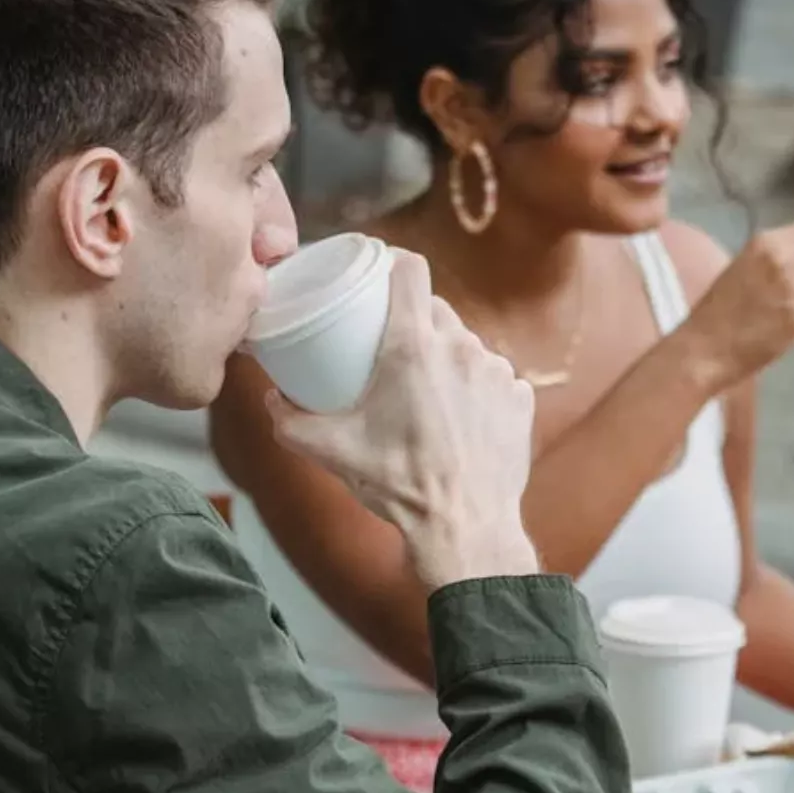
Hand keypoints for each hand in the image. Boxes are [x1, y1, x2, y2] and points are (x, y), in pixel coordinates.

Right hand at [266, 249, 538, 590]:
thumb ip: (290, 422)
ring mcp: (497, 372)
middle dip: (414, 322)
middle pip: (437, 310)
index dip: (394, 263)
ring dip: (447, 360)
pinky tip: (462, 417)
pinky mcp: (520, 399)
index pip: (411, 270)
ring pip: (466, 346)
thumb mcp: (331, 452)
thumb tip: (273, 401)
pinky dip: (477, 390)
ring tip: (428, 393)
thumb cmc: (399, 486)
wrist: (465, 529)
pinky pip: (495, 378)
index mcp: (413, 347)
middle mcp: (461, 348)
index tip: (381, 272)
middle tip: (391, 349)